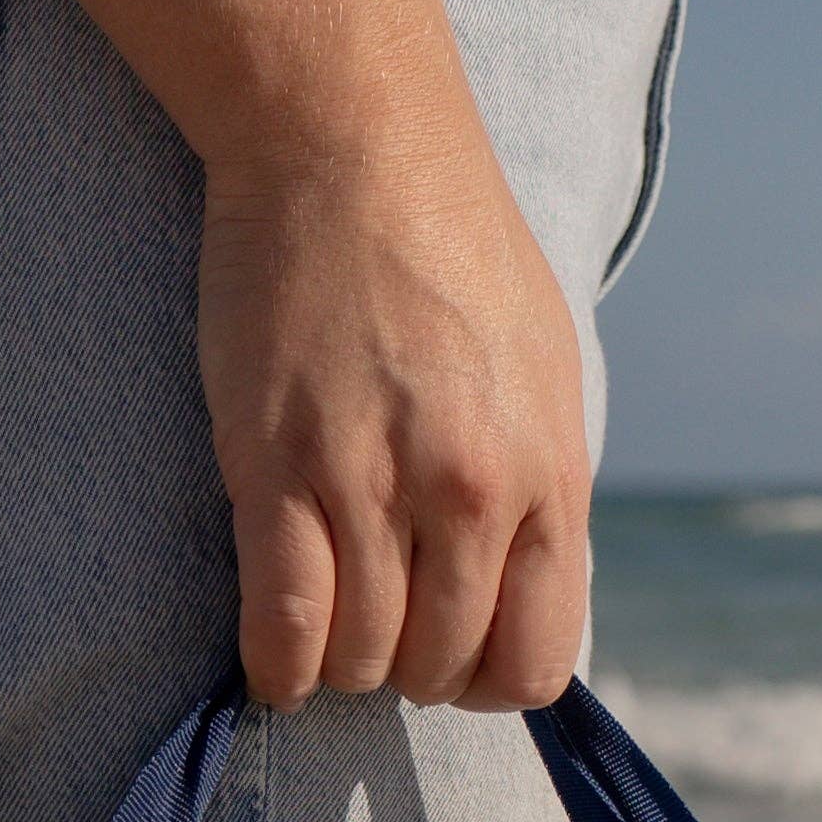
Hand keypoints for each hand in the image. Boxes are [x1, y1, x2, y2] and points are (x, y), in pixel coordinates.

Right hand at [196, 99, 590, 715]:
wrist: (353, 142)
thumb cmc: (449, 244)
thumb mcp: (540, 367)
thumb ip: (537, 481)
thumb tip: (521, 580)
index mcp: (548, 472)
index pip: (533, 661)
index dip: (487, 678)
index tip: (451, 650)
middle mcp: (473, 491)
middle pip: (439, 668)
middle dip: (407, 664)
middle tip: (377, 618)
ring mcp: (375, 484)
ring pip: (361, 658)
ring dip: (339, 660)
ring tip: (324, 613)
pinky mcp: (279, 468)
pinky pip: (284, 626)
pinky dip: (277, 666)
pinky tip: (274, 660)